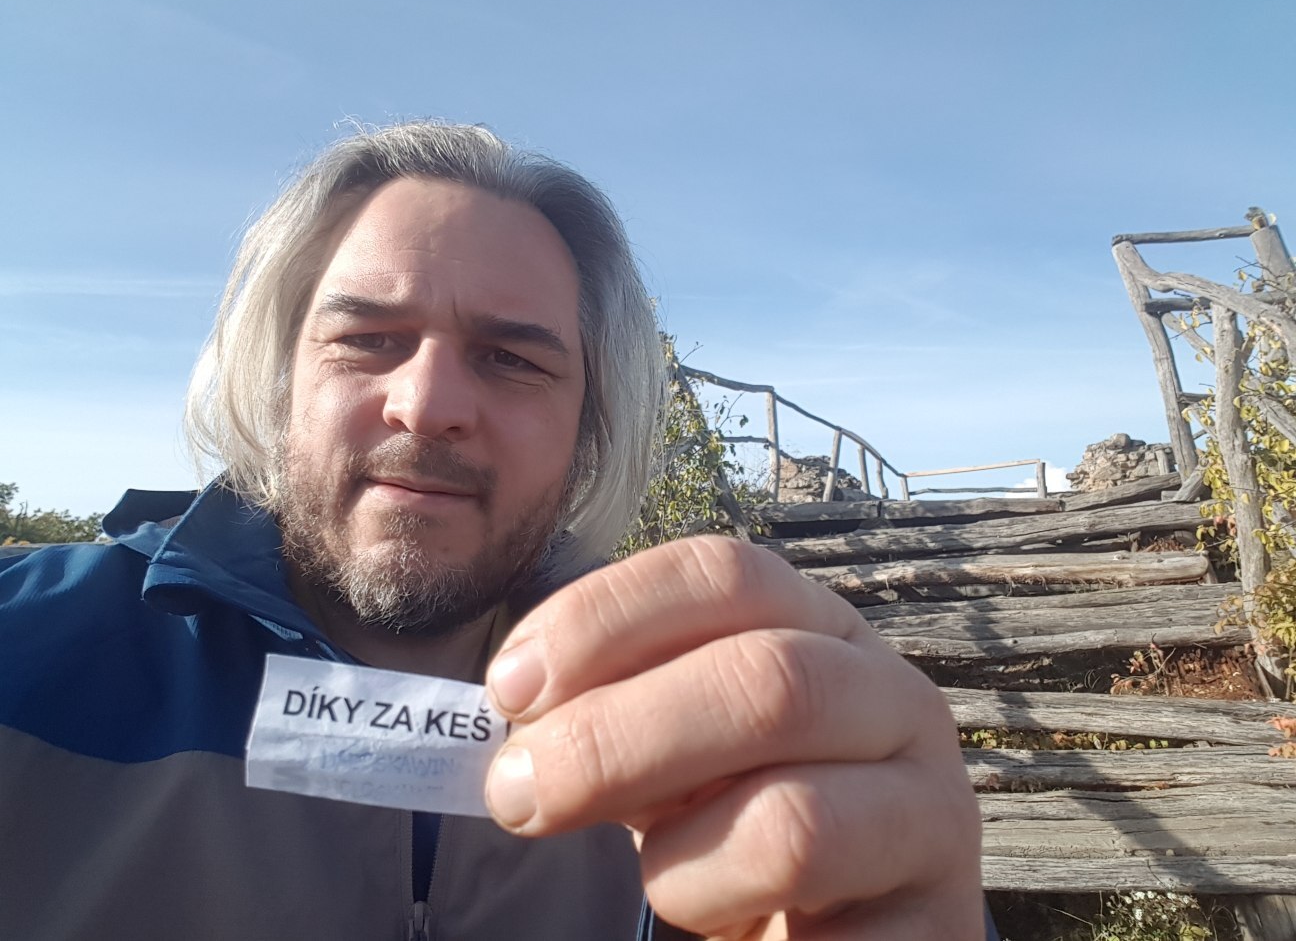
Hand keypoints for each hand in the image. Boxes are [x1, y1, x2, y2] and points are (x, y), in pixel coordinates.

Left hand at [483, 536, 982, 939]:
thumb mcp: (672, 740)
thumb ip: (611, 706)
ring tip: (658, 882)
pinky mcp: (936, 925)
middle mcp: (895, 699)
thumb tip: (520, 703)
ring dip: (676, 864)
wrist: (845, 923)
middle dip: (613, 738)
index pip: (723, 575)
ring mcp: (933, 813)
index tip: (509, 689)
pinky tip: (720, 928)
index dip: (603, 618)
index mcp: (823, 628)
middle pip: (765, 680)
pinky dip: (726, 929)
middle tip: (517, 796)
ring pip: (793, 824)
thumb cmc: (735, 813)